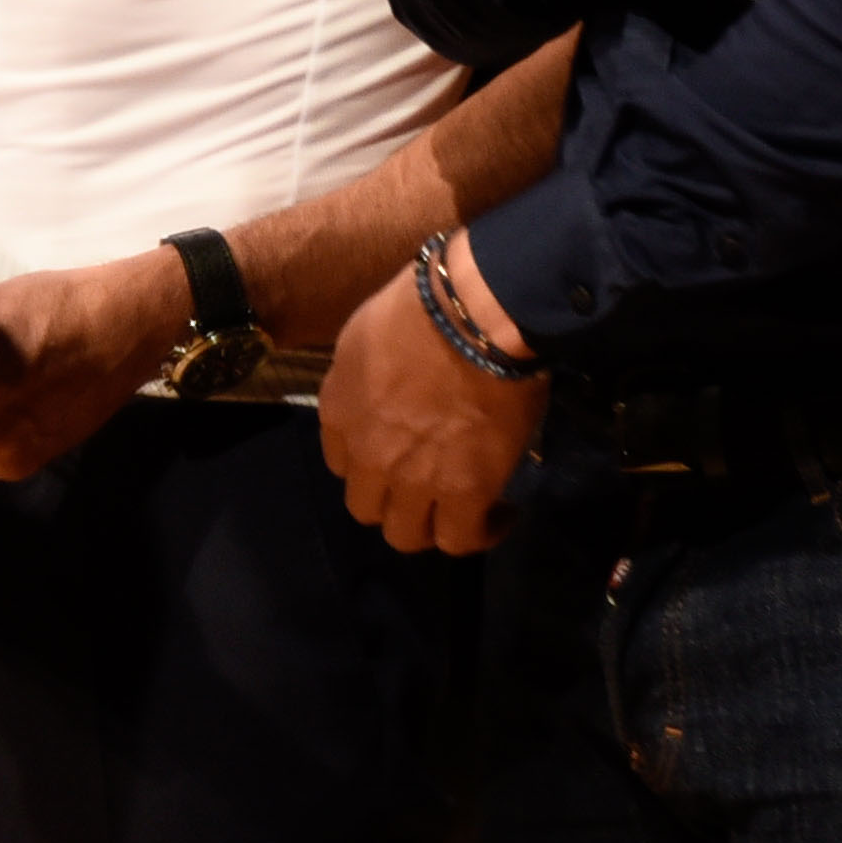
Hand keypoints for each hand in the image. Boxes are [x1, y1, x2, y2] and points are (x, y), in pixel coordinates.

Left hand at [320, 236, 549, 554]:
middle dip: (397, 500)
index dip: (371, 460)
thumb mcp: (368, 332)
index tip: (400, 448)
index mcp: (339, 412)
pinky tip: (501, 516)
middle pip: (368, 507)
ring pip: (408, 535)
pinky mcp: (463, 489)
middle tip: (432, 482)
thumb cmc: (426, 304)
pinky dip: (481, 532)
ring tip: (465, 509)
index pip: (340, 462)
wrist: (475, 314)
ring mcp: (412, 478)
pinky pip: (461, 538)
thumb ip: (370, 372)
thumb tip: (397, 380)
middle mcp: (367, 455)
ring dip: (432, 524)